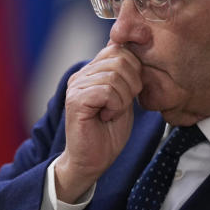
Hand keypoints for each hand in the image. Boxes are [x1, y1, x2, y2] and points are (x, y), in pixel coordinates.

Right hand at [55, 43, 141, 202]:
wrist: (92, 161)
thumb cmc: (108, 133)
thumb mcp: (124, 98)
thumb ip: (126, 76)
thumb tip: (134, 51)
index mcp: (92, 71)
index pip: (118, 48)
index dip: (134, 68)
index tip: (131, 92)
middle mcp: (81, 74)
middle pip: (120, 58)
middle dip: (132, 84)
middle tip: (122, 105)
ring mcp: (76, 86)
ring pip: (115, 76)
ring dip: (123, 99)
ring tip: (112, 113)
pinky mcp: (75, 100)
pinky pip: (107, 91)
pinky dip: (115, 106)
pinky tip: (105, 117)